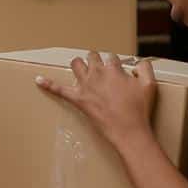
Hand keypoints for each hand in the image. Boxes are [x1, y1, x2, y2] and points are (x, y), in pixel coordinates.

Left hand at [35, 50, 156, 152]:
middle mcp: (97, 73)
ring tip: (83, 70)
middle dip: (96, 61)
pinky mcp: (78, 99)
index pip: (111, 57)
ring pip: (76, 64)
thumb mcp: (150, 85)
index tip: (118, 71)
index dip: (114, 64)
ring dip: (79, 64)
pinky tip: (38, 80)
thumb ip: (145, 68)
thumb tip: (139, 62)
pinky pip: (59, 89)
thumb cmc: (139, 110)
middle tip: (101, 71)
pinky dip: (48, 84)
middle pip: (92, 56)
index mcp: (113, 69)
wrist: (128, 131)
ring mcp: (85, 86)